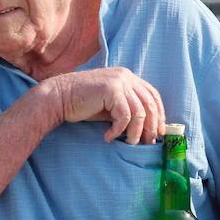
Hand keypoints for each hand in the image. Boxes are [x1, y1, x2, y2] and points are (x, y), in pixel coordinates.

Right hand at [42, 67, 164, 143]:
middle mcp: (126, 76)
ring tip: (128, 143)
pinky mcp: (110, 89)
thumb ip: (129, 110)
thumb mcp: (111, 106)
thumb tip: (149, 129)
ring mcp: (119, 81)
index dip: (160, 115)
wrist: (59, 97)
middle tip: (147, 144)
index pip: (153, 95)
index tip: (159, 132)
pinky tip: (108, 136)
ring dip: (135, 132)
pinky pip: (124, 116)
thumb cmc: (84, 105)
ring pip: (139, 112)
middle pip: (150, 104)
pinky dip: (118, 130)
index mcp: (128, 77)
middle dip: (151, 127)